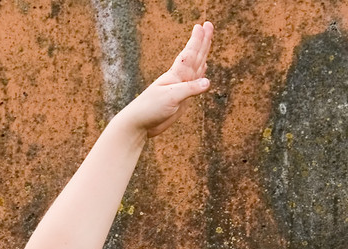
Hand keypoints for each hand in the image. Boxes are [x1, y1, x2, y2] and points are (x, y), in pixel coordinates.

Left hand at [118, 21, 212, 138]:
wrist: (139, 124)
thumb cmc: (150, 108)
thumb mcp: (170, 97)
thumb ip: (189, 89)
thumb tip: (207, 82)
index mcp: (175, 75)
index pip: (189, 54)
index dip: (196, 41)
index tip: (201, 26)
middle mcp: (179, 79)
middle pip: (194, 57)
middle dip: (202, 42)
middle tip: (208, 25)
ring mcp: (181, 88)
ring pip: (196, 67)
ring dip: (203, 54)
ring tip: (208, 40)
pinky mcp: (182, 99)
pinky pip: (195, 83)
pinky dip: (201, 74)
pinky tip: (204, 68)